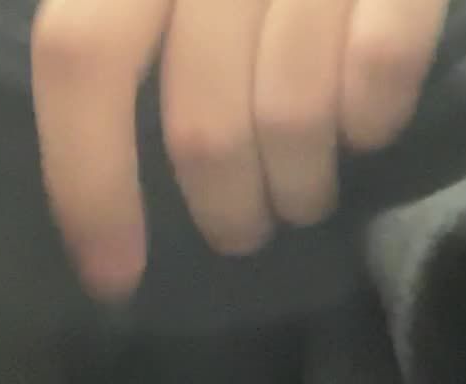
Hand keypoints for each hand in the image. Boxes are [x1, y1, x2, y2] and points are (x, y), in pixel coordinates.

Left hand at [30, 0, 448, 301]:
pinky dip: (375, 121)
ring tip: (303, 199)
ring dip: (299, 187)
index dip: (87, 182)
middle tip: (239, 233)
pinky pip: (384, 68)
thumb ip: (118, 11)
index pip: (80, 61)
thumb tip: (89, 129)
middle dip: (222, 209)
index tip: (111, 276)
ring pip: (293, 117)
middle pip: (202, 124)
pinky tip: (371, 134)